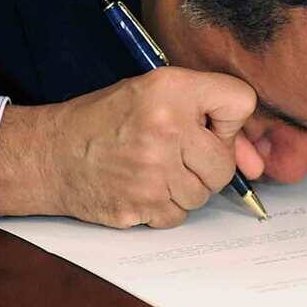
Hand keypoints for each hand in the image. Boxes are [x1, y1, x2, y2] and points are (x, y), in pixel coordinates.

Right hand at [0, 67, 262, 227]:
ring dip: (186, 187)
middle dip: (207, 164)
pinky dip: (166, 208)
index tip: (209, 126)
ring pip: (204, 194)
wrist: (51, 154)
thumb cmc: (106, 120)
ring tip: (156, 169)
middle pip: (225, 164)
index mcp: (170, 89)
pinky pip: (179, 216)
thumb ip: (209, 116)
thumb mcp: (154, 94)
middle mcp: (165, 128)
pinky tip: (144, 188)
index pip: (241, 101)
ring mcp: (153, 172)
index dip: (229, 120)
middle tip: (178, 154)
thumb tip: (255, 163)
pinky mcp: (141, 206)